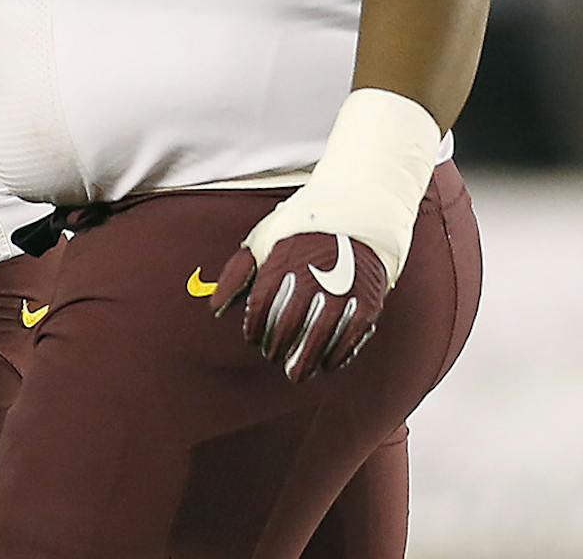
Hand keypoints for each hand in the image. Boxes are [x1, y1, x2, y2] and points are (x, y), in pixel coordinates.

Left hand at [210, 228, 389, 381]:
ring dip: (304, 362)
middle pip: (287, 327)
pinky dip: (336, 357)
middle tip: (273, 356)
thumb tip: (214, 308)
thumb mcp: (265, 240)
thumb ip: (237, 272)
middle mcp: (312, 275)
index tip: (253, 338)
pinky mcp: (367, 301)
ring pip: (317, 340)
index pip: (260, 307)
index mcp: (283, 259)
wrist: (358, 210)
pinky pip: (349, 339)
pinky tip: (327, 363)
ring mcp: (342, 289)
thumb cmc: (302, 229)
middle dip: (276, 349)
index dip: (254, 329)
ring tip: (296, 372)